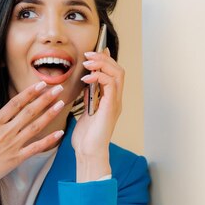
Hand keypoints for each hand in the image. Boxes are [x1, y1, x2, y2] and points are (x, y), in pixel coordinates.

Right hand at [0, 82, 64, 200]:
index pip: (15, 103)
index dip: (30, 93)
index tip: (41, 84)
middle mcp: (5, 133)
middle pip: (29, 112)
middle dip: (45, 99)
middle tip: (58, 88)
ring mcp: (12, 146)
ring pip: (35, 127)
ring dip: (49, 115)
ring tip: (61, 104)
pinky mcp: (16, 159)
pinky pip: (35, 148)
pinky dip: (49, 141)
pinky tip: (60, 133)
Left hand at [71, 48, 123, 180]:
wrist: (88, 152)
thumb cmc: (85, 137)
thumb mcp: (85, 111)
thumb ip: (88, 97)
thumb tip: (86, 82)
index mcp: (111, 100)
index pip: (114, 74)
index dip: (106, 60)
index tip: (95, 51)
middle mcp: (116, 100)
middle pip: (118, 70)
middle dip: (104, 58)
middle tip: (88, 54)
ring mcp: (115, 103)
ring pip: (117, 74)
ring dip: (102, 64)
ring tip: (88, 62)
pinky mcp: (111, 107)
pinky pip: (110, 85)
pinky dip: (99, 77)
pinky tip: (87, 78)